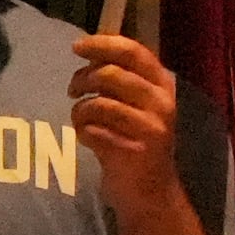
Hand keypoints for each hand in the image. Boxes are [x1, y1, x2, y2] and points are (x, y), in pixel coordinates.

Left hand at [69, 34, 182, 215]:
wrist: (149, 190)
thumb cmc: (134, 138)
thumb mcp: (134, 103)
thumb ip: (118, 78)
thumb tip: (89, 53)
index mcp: (162, 84)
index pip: (133, 51)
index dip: (103, 44)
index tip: (77, 46)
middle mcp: (161, 102)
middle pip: (111, 74)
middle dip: (83, 78)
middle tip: (72, 89)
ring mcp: (151, 127)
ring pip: (99, 103)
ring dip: (79, 110)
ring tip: (80, 119)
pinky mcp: (134, 151)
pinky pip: (93, 131)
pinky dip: (83, 132)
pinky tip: (88, 139)